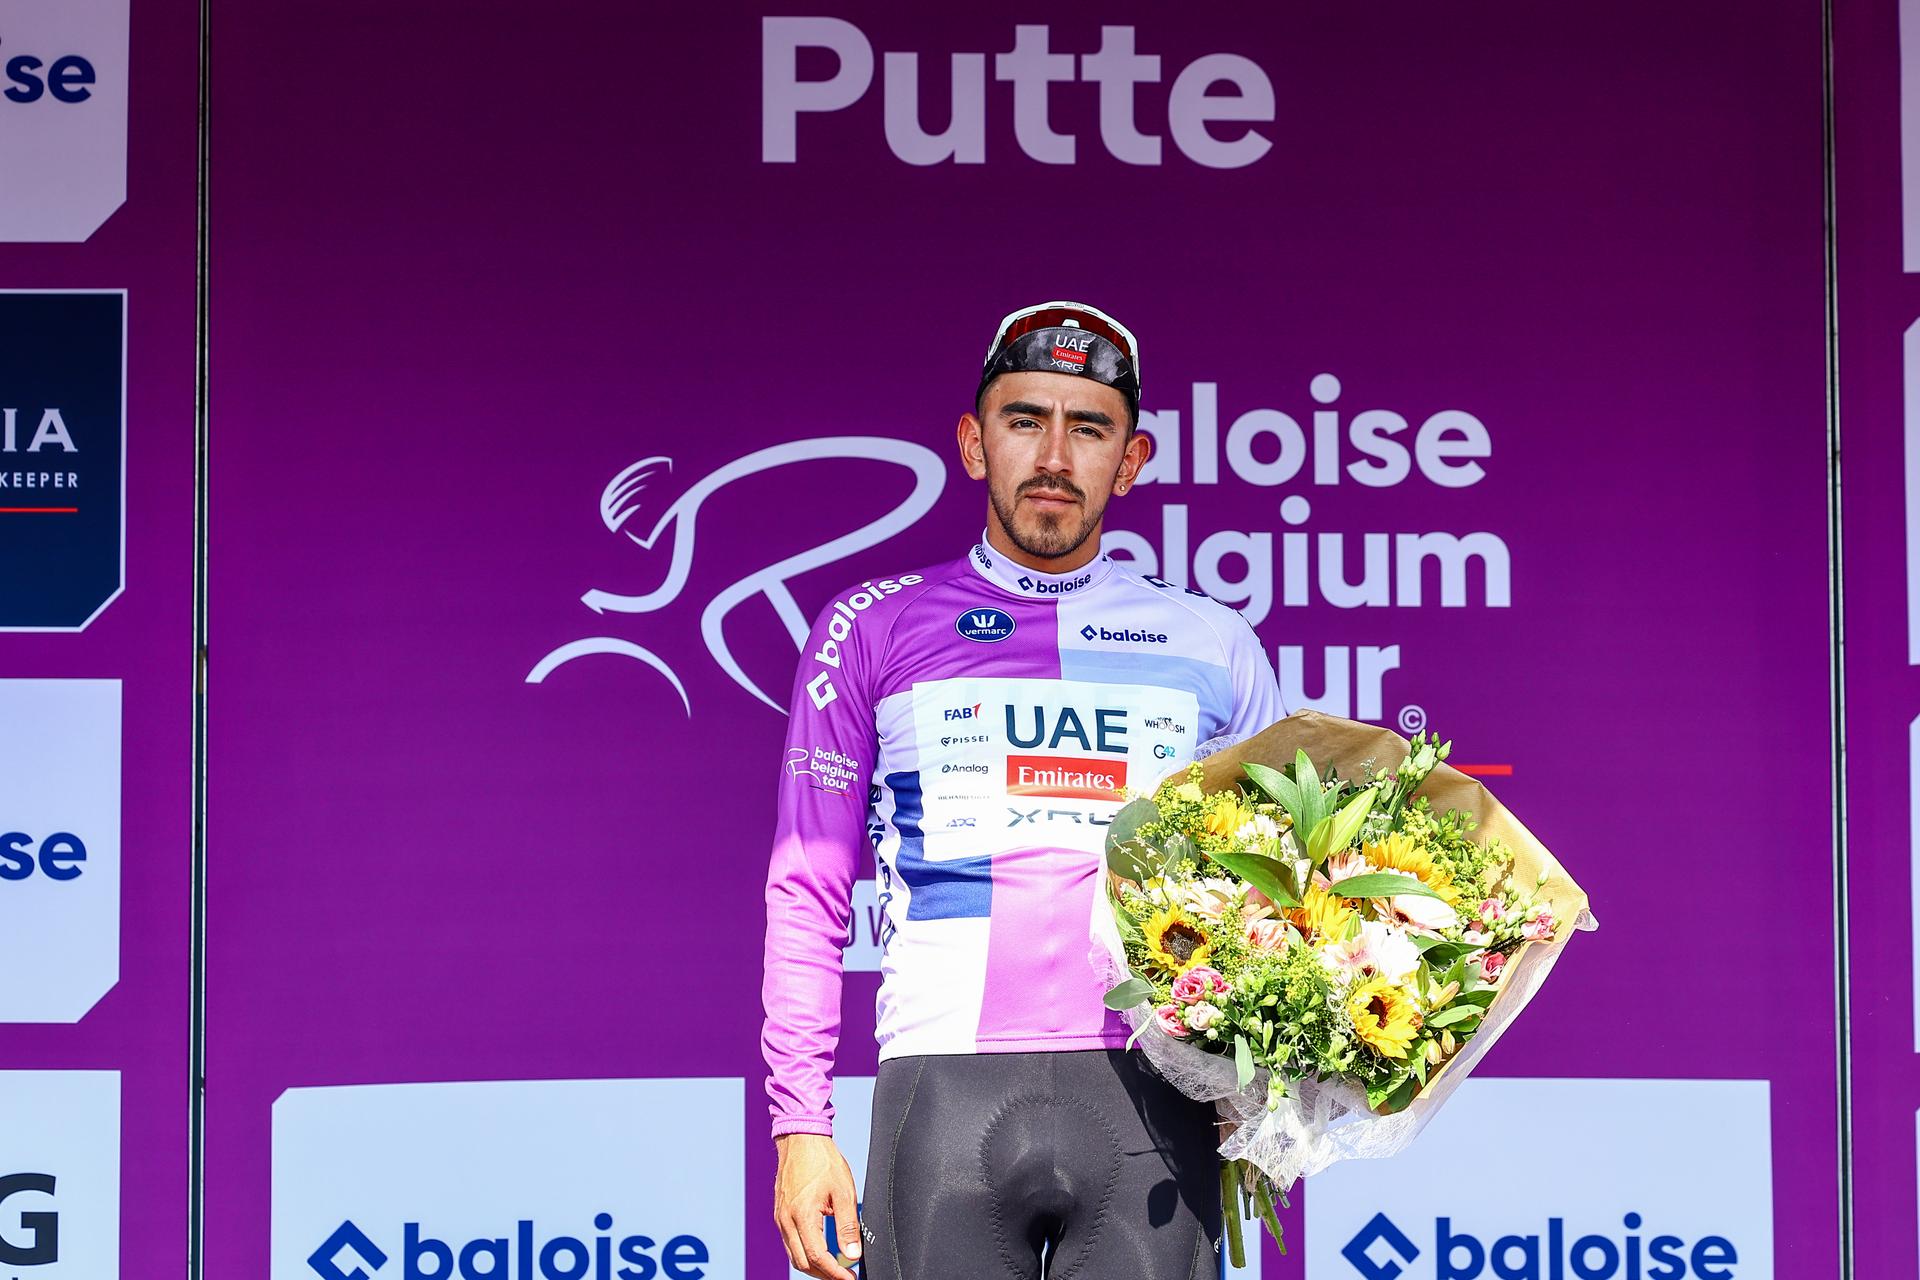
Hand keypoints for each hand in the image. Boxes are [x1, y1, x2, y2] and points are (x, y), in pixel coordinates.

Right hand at [773, 1133, 862, 1278]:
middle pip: (802, 1262)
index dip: (835, 1273)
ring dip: (813, 1266)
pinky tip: (820, 1251)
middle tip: (844, 1276)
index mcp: (802, 1215)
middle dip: (824, 1274)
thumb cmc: (823, 1161)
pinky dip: (804, 1253)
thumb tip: (853, 1255)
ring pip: (794, 1256)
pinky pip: (790, 1243)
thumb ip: (848, 1226)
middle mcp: (786, 1220)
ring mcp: (780, 1218)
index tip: (849, 1278)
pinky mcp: (780, 1214)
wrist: (801, 1139)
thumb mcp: (843, 1192)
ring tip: (835, 1268)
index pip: (817, 1257)